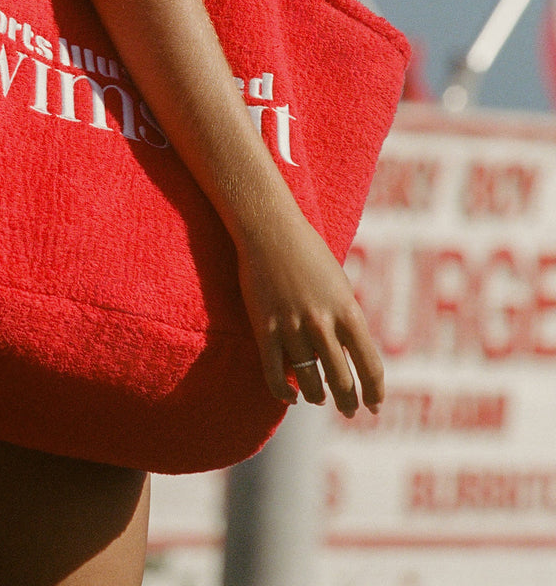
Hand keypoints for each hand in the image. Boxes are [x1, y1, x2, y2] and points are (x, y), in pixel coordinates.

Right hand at [234, 207, 383, 417]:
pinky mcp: (265, 329)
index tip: (375, 406)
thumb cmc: (308, 253)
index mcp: (348, 311)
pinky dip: (284, 393)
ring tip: (318, 399)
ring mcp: (293, 328)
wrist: (270, 229)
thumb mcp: (339, 285)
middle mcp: (323, 324)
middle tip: (348, 410)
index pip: (370, 366)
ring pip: (309, 382)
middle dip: (348, 402)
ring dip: (317, 397)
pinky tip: (291, 396)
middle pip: (342, 381)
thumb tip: (352, 354)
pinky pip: (275, 375)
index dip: (375, 393)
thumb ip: (347, 319)